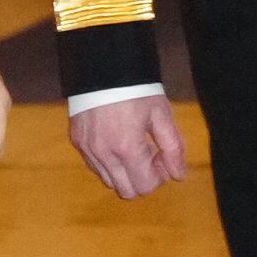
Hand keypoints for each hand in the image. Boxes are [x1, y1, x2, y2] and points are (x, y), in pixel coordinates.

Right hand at [69, 94, 187, 199]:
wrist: (103, 65)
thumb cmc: (136, 89)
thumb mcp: (161, 114)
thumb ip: (173, 148)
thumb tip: (179, 175)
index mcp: (127, 148)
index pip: (145, 187)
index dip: (159, 176)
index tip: (161, 156)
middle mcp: (104, 154)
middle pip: (126, 191)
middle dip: (142, 178)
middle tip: (149, 154)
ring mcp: (88, 149)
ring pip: (109, 181)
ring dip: (125, 172)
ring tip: (133, 146)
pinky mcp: (78, 141)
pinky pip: (95, 166)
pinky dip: (108, 163)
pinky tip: (117, 140)